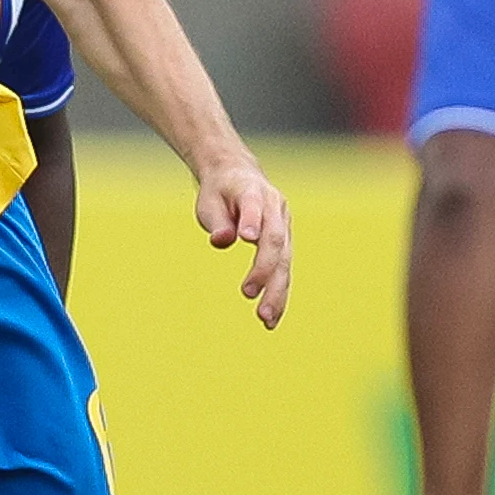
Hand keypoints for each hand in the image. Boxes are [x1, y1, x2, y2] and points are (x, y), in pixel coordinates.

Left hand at [194, 156, 291, 327]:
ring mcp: (284, 224)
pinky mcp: (286, 241)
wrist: (238, 175)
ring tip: (266, 319)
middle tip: (249, 295)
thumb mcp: (208, 201)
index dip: (253, 221)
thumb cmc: (219, 192)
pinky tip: (272, 317)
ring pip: (285, 260)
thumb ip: (217, 221)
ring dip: (277, 290)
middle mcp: (275, 207)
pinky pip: (284, 269)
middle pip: (275, 240)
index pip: (254, 207)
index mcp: (252, 191)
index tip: (247, 238)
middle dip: (265, 270)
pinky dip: (279, 293)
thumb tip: (222, 240)